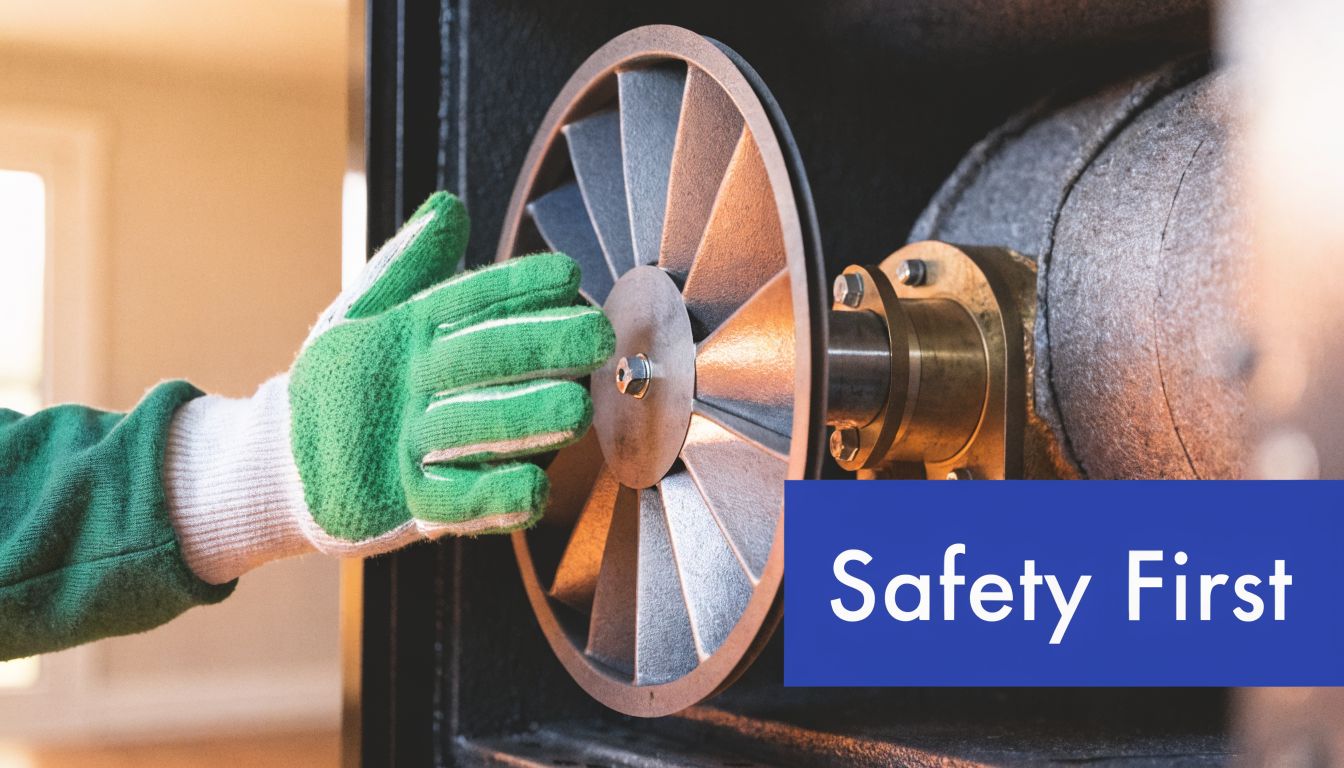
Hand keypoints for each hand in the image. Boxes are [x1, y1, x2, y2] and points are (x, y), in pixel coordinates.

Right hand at [164, 192, 613, 580]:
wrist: (279, 464)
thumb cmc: (345, 384)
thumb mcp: (364, 316)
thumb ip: (411, 265)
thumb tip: (449, 207)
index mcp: (398, 333)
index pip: (460, 300)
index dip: (514, 285)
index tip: (567, 274)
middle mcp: (402, 384)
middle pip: (473, 359)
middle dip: (536, 345)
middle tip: (595, 335)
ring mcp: (400, 446)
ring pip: (467, 429)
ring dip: (523, 419)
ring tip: (576, 409)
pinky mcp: (402, 505)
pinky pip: (452, 503)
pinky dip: (493, 498)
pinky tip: (535, 487)